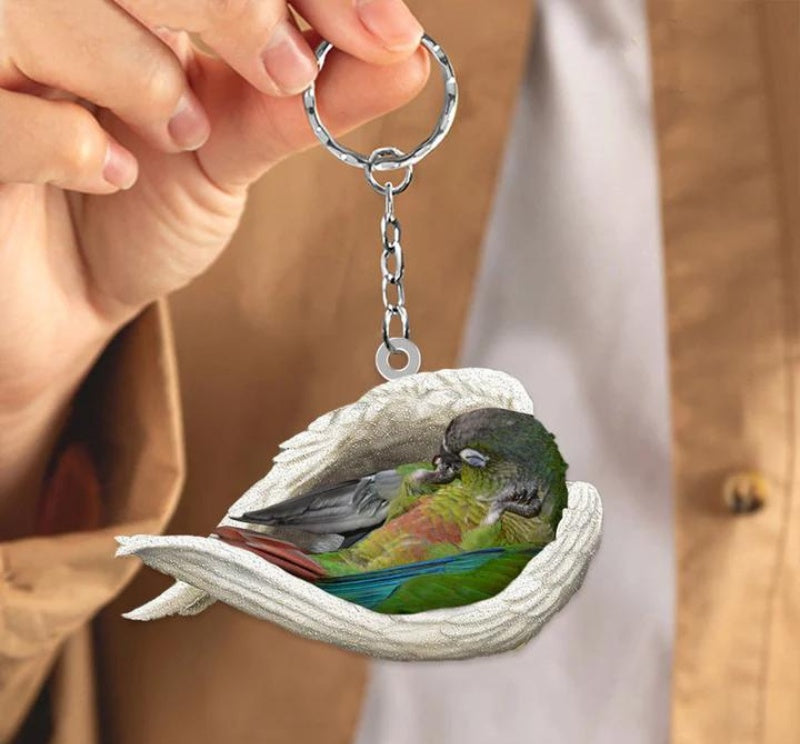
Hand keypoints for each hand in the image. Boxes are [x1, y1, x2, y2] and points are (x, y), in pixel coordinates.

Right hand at [0, 0, 427, 530]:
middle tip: (285, 70)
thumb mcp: (235, 149)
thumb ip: (305, 100)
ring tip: (180, 133)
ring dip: (138, 68)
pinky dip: (66, 136)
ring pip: (41, 6)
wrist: (72, 295)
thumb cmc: (145, 210)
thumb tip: (408, 54)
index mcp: (137, 1)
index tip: (385, 31)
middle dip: (229, 2)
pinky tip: (108, 173)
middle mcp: (60, 12)